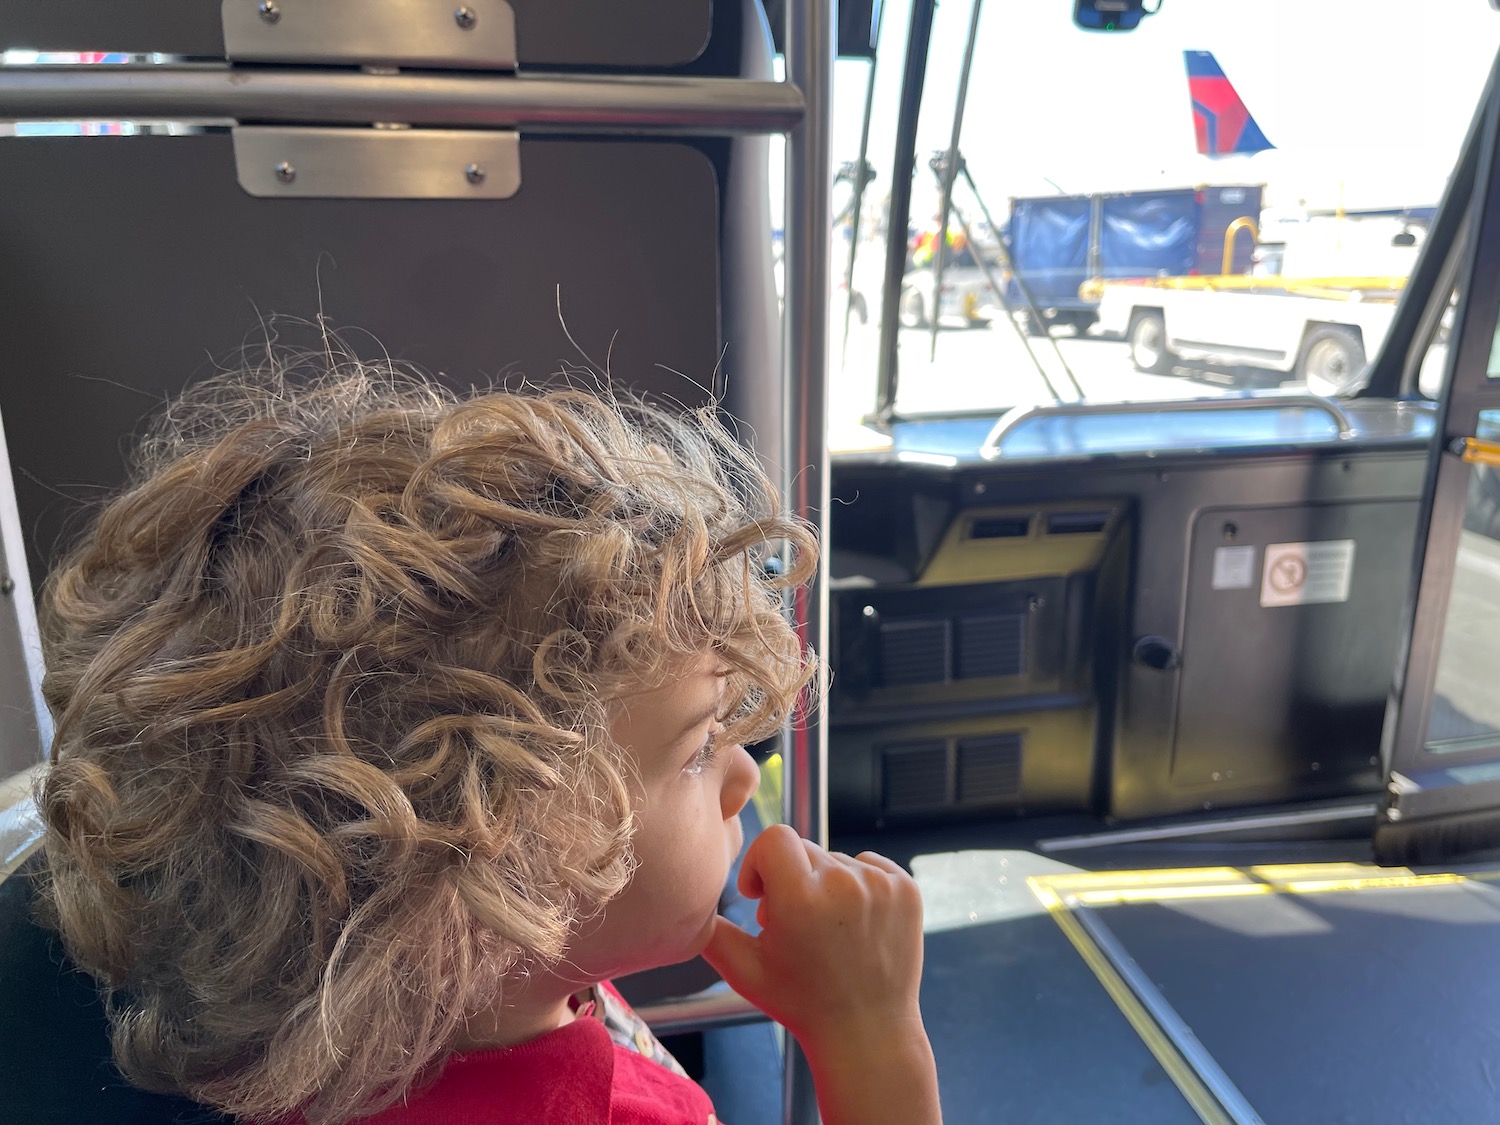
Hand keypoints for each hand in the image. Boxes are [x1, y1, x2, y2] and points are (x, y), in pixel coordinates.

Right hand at [701, 824, 925, 1047]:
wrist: (866, 1031)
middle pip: (803, 849)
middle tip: (796, 925)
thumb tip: (687, 901)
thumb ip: (709, 931)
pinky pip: (870, 864)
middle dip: (792, 879)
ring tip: (829, 930)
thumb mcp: (743, 970)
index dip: (760, 864)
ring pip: (835, 859)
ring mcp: (880, 885)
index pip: (774, 838)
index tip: (763, 896)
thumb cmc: (801, 1002)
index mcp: (801, 899)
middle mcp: (843, 884)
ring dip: (826, 884)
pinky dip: (859, 885)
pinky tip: (855, 923)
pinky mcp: (907, 889)